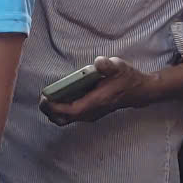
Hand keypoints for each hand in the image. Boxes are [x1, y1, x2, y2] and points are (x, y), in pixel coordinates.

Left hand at [40, 56, 156, 125]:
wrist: (139, 91)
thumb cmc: (127, 78)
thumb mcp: (119, 67)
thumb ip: (108, 65)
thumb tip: (99, 62)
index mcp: (96, 102)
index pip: (71, 110)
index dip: (55, 107)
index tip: (45, 97)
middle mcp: (91, 112)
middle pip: (63, 119)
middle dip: (49, 110)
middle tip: (43, 96)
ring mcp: (90, 115)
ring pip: (65, 120)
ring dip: (53, 111)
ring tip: (48, 96)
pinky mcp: (89, 113)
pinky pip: (69, 116)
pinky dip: (60, 110)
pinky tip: (58, 96)